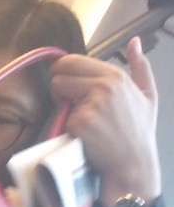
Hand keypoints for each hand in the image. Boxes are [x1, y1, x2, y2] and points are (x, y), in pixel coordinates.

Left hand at [50, 37, 161, 205]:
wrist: (133, 164)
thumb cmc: (139, 132)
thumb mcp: (148, 95)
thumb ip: (140, 67)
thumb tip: (134, 42)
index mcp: (116, 75)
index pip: (72, 60)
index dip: (64, 73)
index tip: (68, 87)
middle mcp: (103, 85)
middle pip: (59, 74)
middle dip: (59, 87)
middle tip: (69, 104)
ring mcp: (91, 103)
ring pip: (57, 94)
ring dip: (63, 107)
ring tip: (82, 121)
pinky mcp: (80, 122)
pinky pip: (62, 119)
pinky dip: (69, 128)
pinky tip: (84, 135)